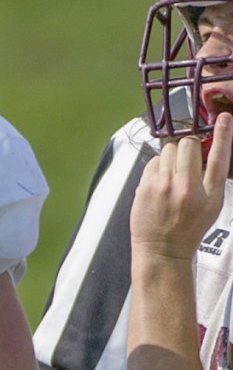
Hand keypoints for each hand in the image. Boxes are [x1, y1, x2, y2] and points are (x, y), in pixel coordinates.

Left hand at [131, 111, 232, 260]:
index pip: (220, 157)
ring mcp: (163, 186)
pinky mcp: (144, 187)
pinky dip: (157, 167)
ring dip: (171, 156)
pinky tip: (160, 182)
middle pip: (188, 144)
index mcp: (209, 194)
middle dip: (189, 148)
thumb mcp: (211, 206)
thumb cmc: (187, 229)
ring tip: (172, 175)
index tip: (224, 118)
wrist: (162, 250)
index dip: (223, 134)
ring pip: (167, 149)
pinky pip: (152, 161)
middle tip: (187, 161)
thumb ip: (211, 178)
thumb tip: (205, 151)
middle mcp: (186, 187)